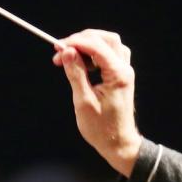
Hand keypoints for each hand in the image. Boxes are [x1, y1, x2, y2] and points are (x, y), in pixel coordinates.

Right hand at [52, 29, 142, 175]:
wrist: (119, 144)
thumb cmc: (101, 129)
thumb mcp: (84, 101)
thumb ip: (76, 73)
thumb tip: (67, 51)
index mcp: (118, 75)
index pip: (96, 45)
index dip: (75, 42)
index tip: (57, 47)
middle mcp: (125, 70)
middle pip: (106, 38)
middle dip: (82, 39)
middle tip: (62, 51)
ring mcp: (125, 72)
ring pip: (109, 43)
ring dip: (89, 45)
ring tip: (71, 58)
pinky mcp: (121, 76)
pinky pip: (110, 54)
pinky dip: (95, 53)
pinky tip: (83, 64)